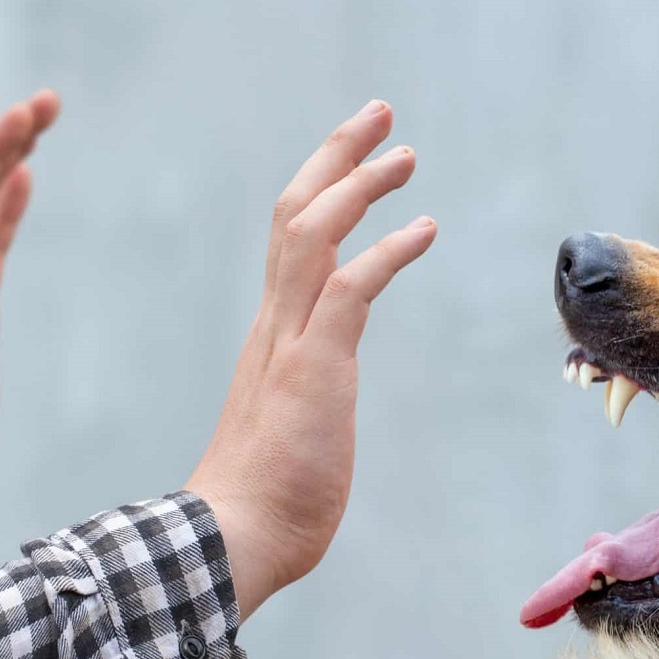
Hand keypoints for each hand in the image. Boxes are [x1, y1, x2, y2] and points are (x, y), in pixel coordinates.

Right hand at [186, 100, 436, 619]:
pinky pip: (349, 288)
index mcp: (272, 335)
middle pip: (295, 213)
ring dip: (359, 185)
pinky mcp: (312, 366)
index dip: (323, 191)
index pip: (291, 242)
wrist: (233, 541)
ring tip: (404, 153)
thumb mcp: (293, 431)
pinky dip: (387, 252)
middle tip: (378, 116)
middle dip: (336, 157)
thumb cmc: (265, 502)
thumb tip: (316, 411)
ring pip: (313, 232)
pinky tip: (425, 229)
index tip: (357, 162)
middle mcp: (274, 324)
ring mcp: (289, 342)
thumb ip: (305, 401)